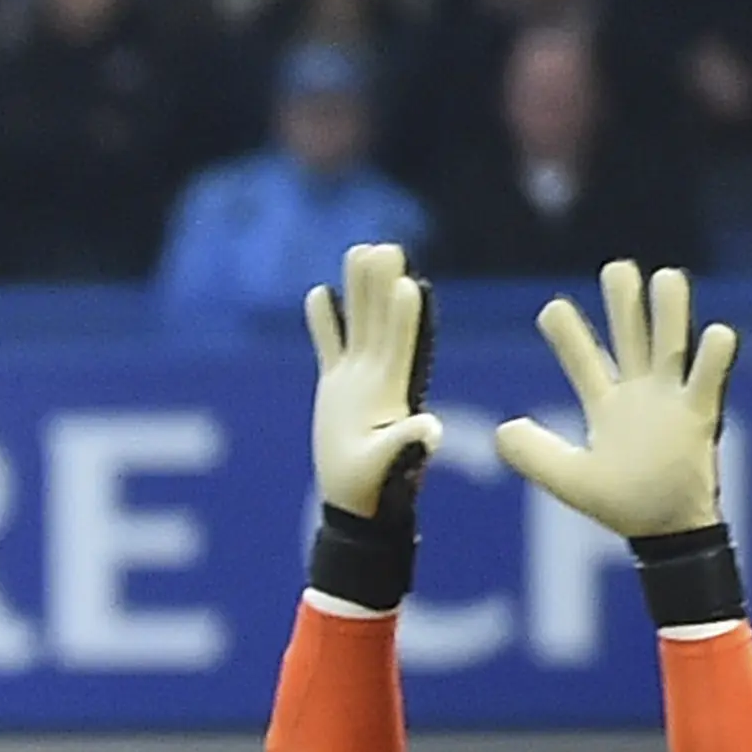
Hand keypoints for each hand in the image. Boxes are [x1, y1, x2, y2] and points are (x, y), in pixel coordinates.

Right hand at [300, 239, 440, 519]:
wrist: (355, 503)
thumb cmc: (376, 489)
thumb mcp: (392, 467)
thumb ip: (408, 444)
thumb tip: (431, 428)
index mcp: (394, 393)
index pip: (401, 346)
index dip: (403, 316)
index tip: (408, 283)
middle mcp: (377, 378)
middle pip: (380, 323)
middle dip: (381, 287)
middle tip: (385, 248)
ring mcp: (356, 380)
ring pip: (357, 325)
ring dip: (357, 290)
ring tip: (358, 250)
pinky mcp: (335, 388)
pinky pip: (329, 347)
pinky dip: (324, 323)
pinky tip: (321, 293)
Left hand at [493, 257, 734, 542]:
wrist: (664, 531)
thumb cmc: (621, 503)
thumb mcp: (569, 480)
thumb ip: (535, 456)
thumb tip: (502, 430)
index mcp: (608, 404)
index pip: (584, 360)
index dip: (568, 334)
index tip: (551, 308)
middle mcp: (641, 393)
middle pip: (631, 337)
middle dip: (624, 303)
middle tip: (615, 268)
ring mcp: (672, 400)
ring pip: (672, 344)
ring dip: (671, 312)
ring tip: (667, 277)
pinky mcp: (699, 415)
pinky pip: (708, 379)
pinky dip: (714, 355)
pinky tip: (715, 333)